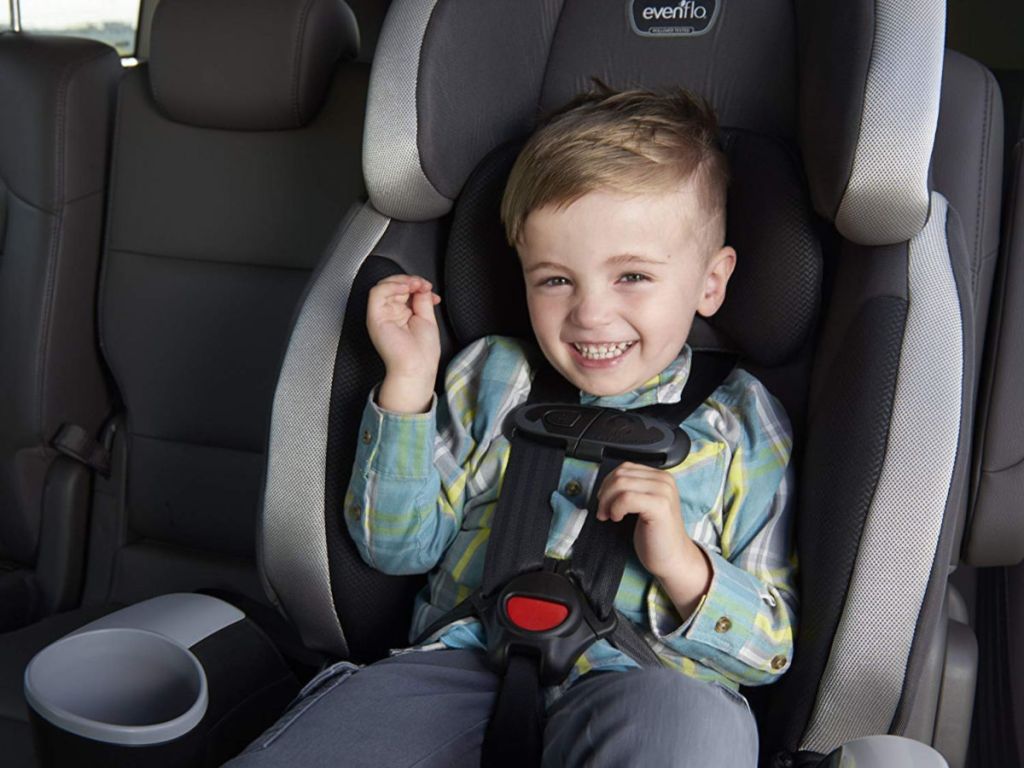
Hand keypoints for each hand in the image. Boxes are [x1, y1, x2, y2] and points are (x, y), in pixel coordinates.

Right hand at [366, 275, 440, 412]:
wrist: (417, 367)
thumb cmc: (422, 352)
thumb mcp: (427, 318)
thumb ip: (422, 299)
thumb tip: (421, 285)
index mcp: (401, 313)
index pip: (404, 290)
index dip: (416, 284)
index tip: (429, 288)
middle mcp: (389, 313)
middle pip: (394, 285)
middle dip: (410, 280)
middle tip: (423, 285)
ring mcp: (381, 314)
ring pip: (384, 285)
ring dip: (401, 281)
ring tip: (415, 285)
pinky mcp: (375, 317)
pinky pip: (376, 293)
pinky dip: (391, 286)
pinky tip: (405, 288)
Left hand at [596, 462, 710, 616]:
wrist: (673, 559)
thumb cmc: (655, 535)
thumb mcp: (642, 504)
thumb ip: (631, 489)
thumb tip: (605, 484)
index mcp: (660, 477)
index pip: (625, 468)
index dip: (608, 483)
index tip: (604, 501)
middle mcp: (664, 480)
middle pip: (621, 474)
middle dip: (604, 493)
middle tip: (603, 512)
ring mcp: (664, 492)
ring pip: (621, 484)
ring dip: (607, 502)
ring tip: (609, 516)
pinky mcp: (660, 506)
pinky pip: (626, 498)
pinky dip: (615, 508)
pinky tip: (617, 519)